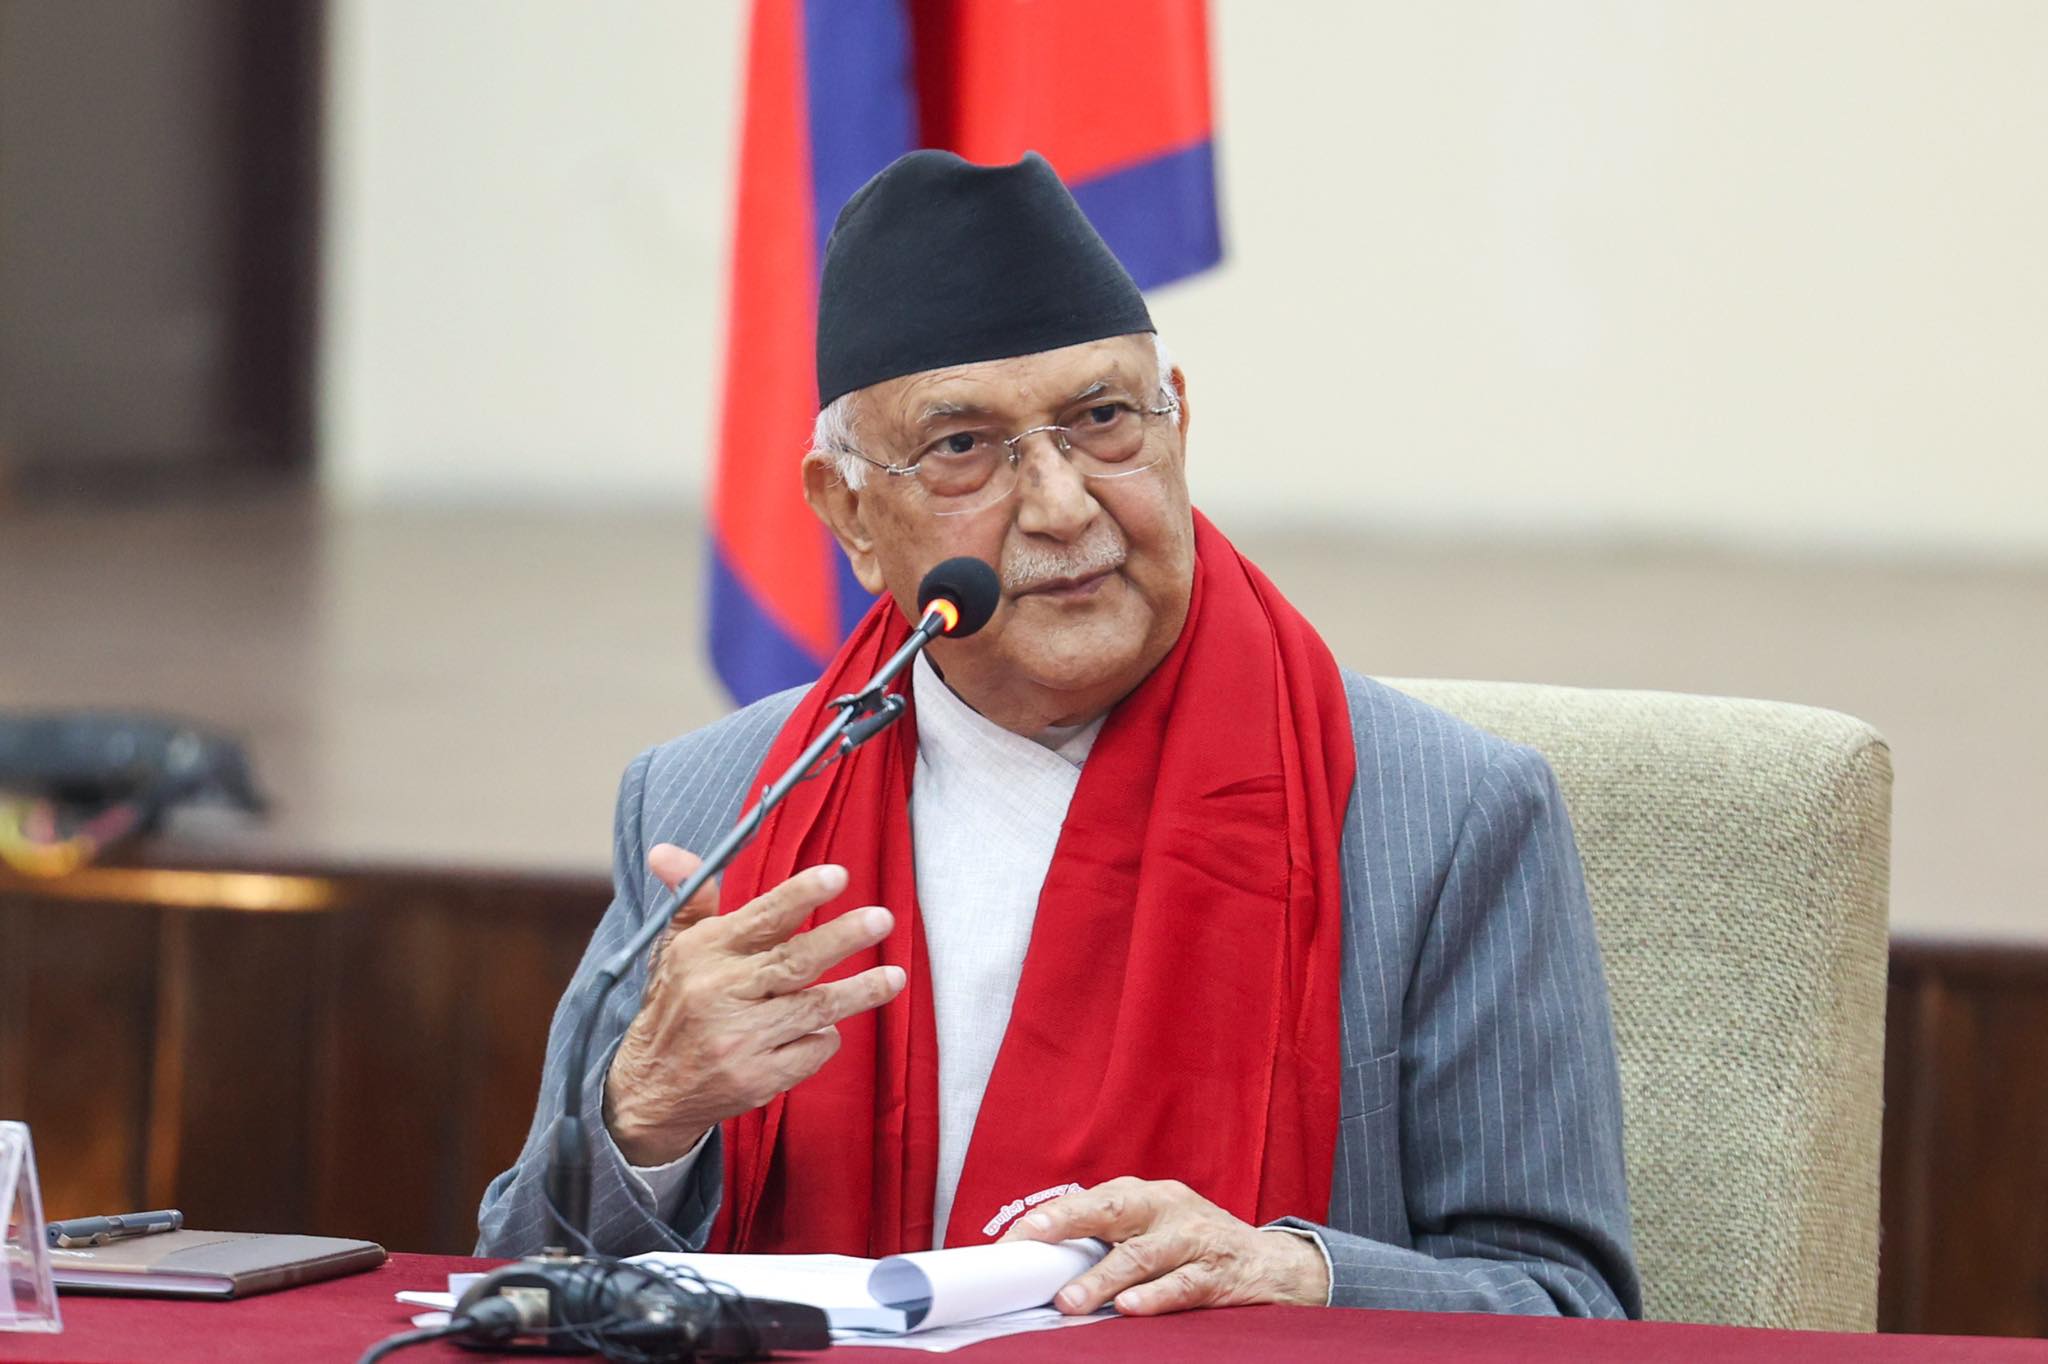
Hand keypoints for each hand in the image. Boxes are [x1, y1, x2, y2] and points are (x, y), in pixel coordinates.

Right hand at [602, 844, 904, 1165]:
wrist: (652, 1088)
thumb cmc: (677, 1004)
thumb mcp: (675, 948)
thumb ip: (692, 898)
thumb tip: (667, 851)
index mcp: (703, 953)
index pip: (760, 918)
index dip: (801, 895)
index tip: (838, 876)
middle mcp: (720, 994)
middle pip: (794, 962)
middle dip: (842, 938)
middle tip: (881, 919)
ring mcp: (740, 1040)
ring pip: (815, 1008)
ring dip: (859, 991)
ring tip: (894, 977)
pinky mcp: (757, 1079)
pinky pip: (812, 1048)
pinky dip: (825, 1036)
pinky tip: (825, 1026)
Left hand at [1000, 1177, 1328, 1315]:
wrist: (1272, 1263)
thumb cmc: (1194, 1246)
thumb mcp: (1152, 1230)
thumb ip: (1107, 1241)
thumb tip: (1043, 1267)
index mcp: (1143, 1195)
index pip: (1088, 1201)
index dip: (1049, 1218)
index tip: (1012, 1241)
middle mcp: (1166, 1207)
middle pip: (1112, 1209)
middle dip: (1068, 1222)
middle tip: (1031, 1243)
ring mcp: (1194, 1238)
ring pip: (1143, 1255)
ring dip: (1103, 1278)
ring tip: (1071, 1300)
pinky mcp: (1218, 1273)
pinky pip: (1182, 1285)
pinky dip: (1154, 1297)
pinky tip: (1129, 1308)